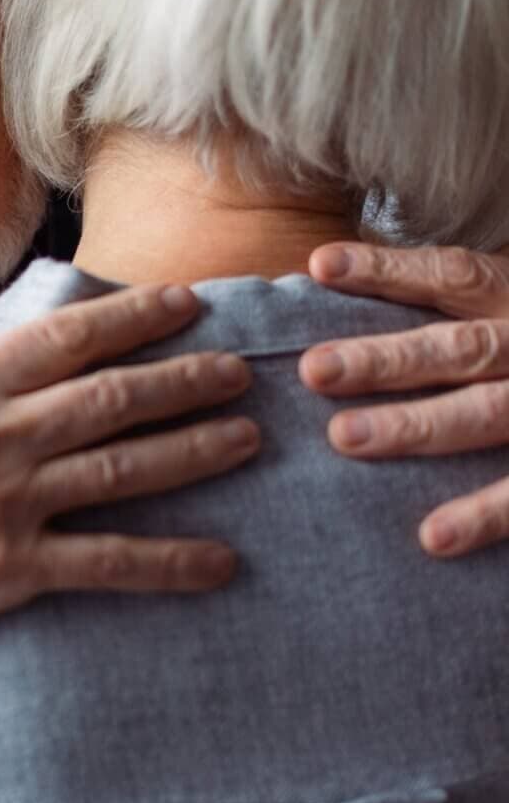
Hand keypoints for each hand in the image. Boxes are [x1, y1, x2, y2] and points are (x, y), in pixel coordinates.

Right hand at [0, 283, 260, 674]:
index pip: (65, 337)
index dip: (134, 316)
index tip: (185, 304)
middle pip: (112, 396)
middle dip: (185, 377)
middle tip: (241, 368)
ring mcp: (5, 504)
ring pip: (123, 467)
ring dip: (195, 449)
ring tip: (248, 436)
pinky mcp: (11, 571)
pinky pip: (106, 563)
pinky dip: (168, 562)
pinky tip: (220, 561)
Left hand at [300, 242, 508, 557]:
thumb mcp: (507, 313)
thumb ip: (451, 315)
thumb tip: (339, 290)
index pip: (454, 277)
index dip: (389, 270)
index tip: (320, 265)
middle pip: (463, 349)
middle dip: (386, 360)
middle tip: (314, 370)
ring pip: (488, 413)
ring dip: (416, 426)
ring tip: (344, 437)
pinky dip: (484, 515)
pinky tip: (432, 537)